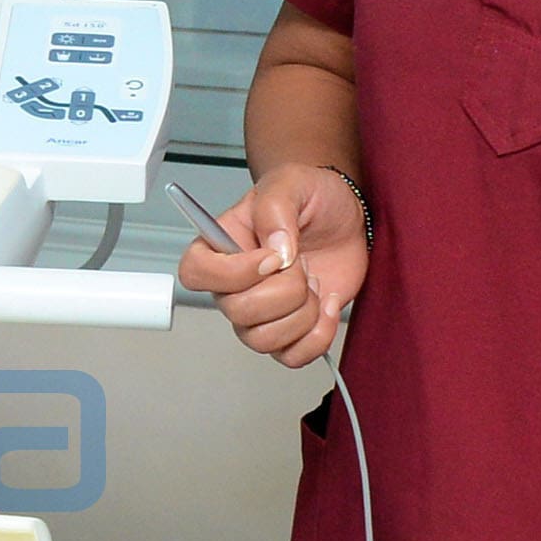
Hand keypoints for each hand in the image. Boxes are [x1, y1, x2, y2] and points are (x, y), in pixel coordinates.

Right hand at [176, 166, 369, 368]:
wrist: (345, 217)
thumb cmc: (311, 198)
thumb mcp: (290, 184)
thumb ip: (275, 209)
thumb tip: (276, 249)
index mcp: (221, 248)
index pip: (195, 274)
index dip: (233, 273)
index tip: (271, 257)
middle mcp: (234, 286)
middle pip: (238, 312)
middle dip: (285, 290)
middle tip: (301, 263)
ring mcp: (261, 313)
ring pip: (263, 341)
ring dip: (303, 314)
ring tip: (314, 283)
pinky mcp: (290, 331)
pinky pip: (293, 356)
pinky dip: (319, 334)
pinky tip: (328, 303)